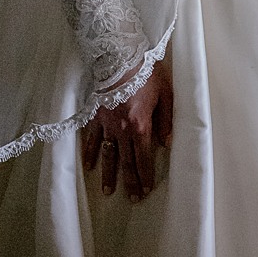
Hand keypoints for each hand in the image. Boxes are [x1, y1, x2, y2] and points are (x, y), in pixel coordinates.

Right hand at [81, 60, 172, 201]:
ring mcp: (106, 125)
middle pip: (125, 161)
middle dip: (129, 181)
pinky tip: (89, 166)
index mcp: (140, 125)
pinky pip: (92, 139)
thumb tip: (167, 143)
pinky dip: (91, 153)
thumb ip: (166, 120)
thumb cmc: (147, 73)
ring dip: (108, 174)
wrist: (119, 57)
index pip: (143, 157)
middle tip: (132, 199)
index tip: (146, 189)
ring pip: (108, 154)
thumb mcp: (165, 94)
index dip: (145, 174)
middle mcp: (122, 130)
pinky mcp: (95, 117)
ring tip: (108, 191)